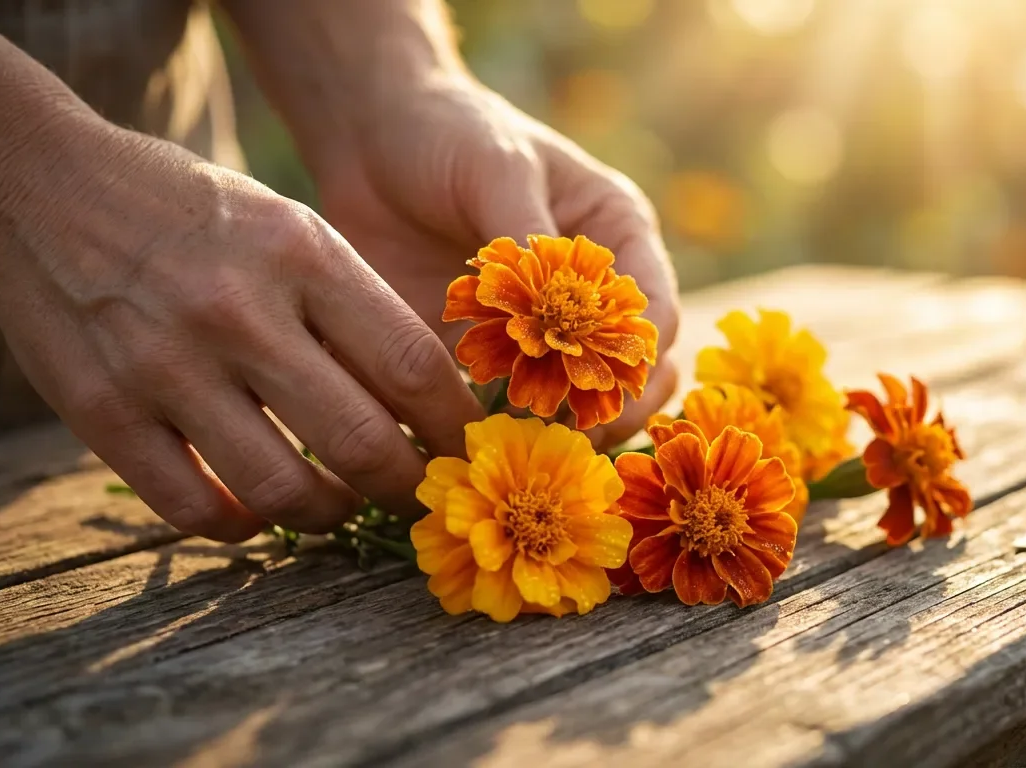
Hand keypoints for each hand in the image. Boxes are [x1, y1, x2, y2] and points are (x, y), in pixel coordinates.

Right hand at [0, 119, 482, 541]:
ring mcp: (165, 365)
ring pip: (283, 492)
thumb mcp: (291, 227)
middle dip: (406, 487)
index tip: (466, 449)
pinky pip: (194, 508)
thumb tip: (427, 403)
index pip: (411, 365)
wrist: (40, 187)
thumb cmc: (195, 214)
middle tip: (415, 496)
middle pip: (361, 442)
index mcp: (301, 255)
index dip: (453, 425)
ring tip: (340, 506)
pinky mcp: (103, 412)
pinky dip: (242, 525)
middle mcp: (238, 311)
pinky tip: (257, 510)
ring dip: (330, 516)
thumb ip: (355, 307)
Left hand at [312, 76, 680, 446]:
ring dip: (559, 429)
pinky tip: (477, 441)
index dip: (637, 362)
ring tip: (523, 445)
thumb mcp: (498, 168)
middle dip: (610, 410)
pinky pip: (507, 407)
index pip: (654, 316)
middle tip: (568, 439)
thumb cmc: (450, 132)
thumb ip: (532, 240)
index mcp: (617, 237)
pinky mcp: (486, 355)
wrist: (370, 139)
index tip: (599, 392)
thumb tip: (561, 316)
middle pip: (632, 373)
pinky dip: (500, 429)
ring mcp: (539, 329)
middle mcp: (589, 292)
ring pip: (578, 401)